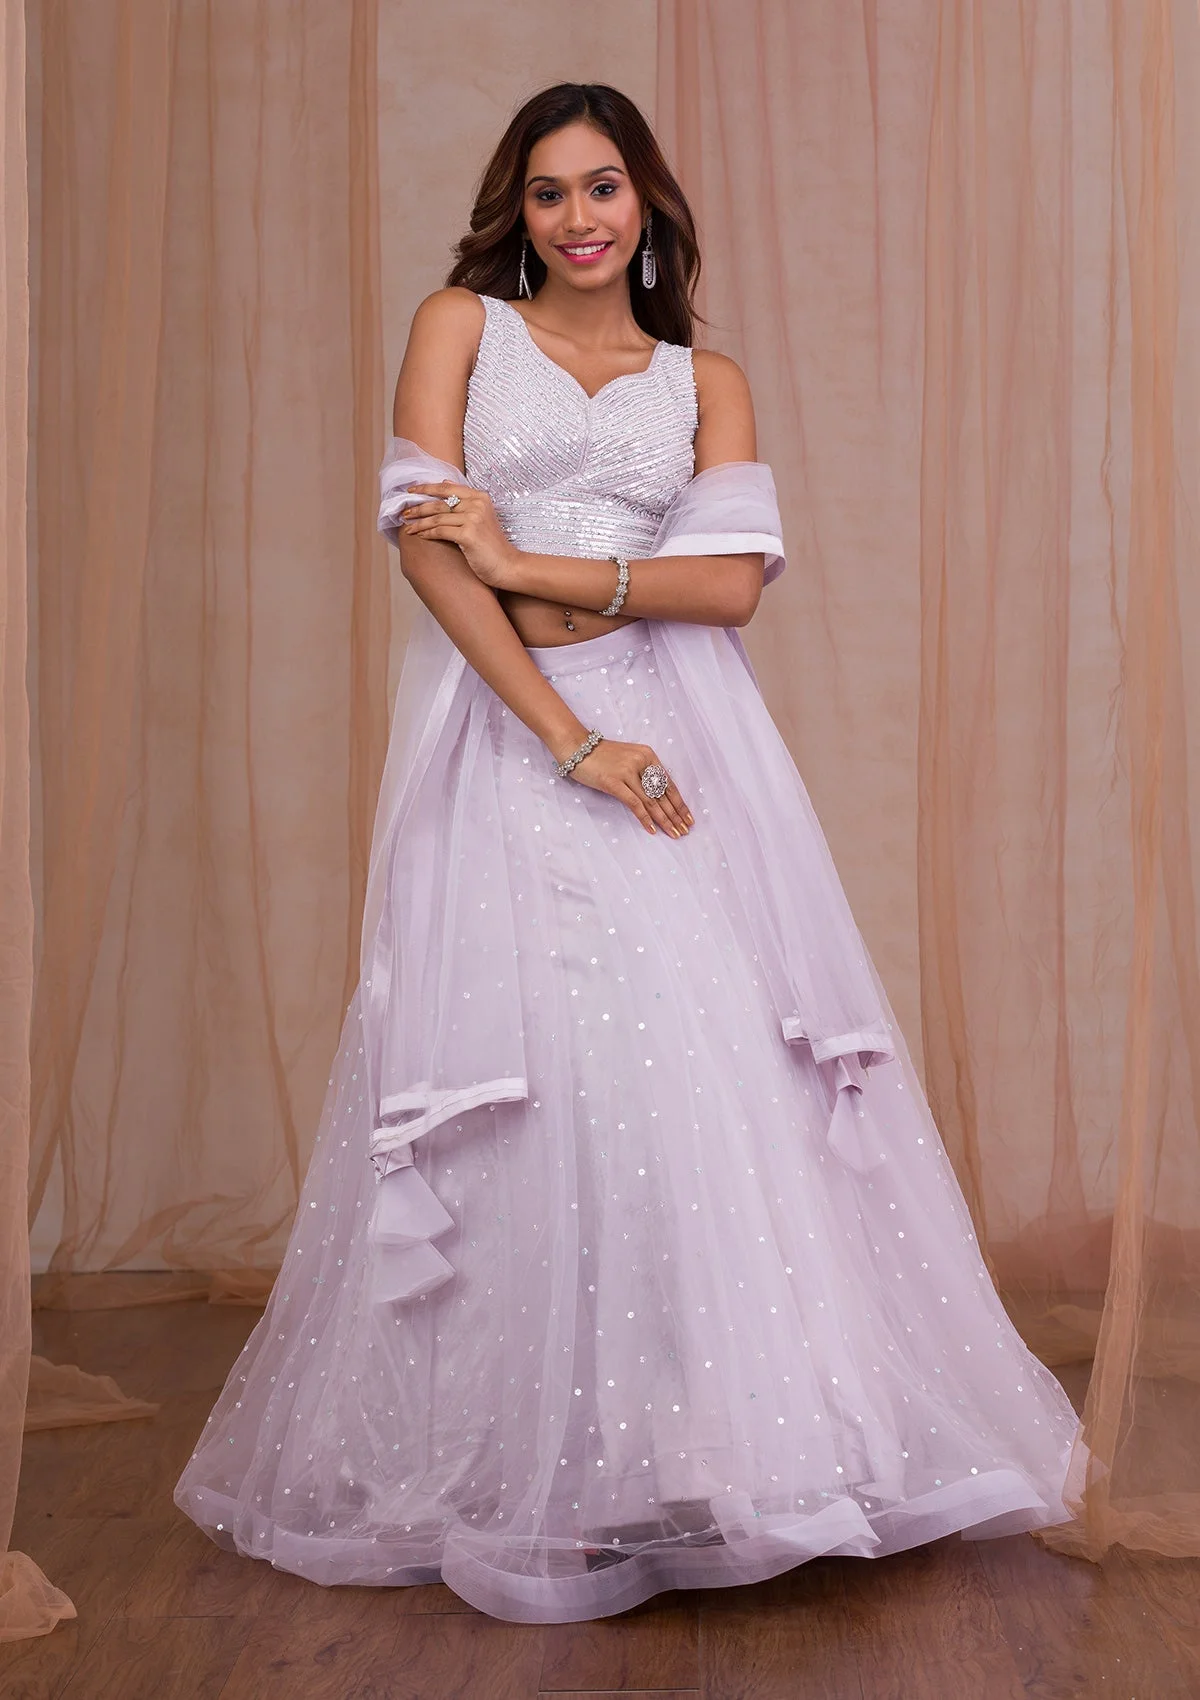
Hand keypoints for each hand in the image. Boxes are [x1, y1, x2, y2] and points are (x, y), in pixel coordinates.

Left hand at [398, 481, 519, 588]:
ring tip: (407, 527)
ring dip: (419, 523)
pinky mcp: (468, 535)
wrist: (508, 565)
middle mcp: (477, 504)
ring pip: (437, 517)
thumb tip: (444, 482)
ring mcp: (473, 519)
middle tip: (404, 513)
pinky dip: (427, 533)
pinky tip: (419, 536)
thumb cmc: (492, 545)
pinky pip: (441, 531)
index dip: (426, 488)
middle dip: (418, 507)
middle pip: (439, 502)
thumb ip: (465, 500)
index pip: (446, 488)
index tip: (410, 491)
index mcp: (479, 497)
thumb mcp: (481, 516)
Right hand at [564, 738, 693, 838]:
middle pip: (663, 794)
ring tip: (673, 833)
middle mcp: (641, 762)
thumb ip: (643, 774)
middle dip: (675, 815)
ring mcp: (628, 772)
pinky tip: (652, 829)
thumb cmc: (601, 756)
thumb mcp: (628, 759)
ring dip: (664, 820)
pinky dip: (644, 818)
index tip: (688, 818)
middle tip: (685, 830)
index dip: (679, 803)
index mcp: (648, 755)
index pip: (669, 784)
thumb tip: (658, 798)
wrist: (576, 746)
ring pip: (651, 801)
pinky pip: (634, 804)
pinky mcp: (614, 782)